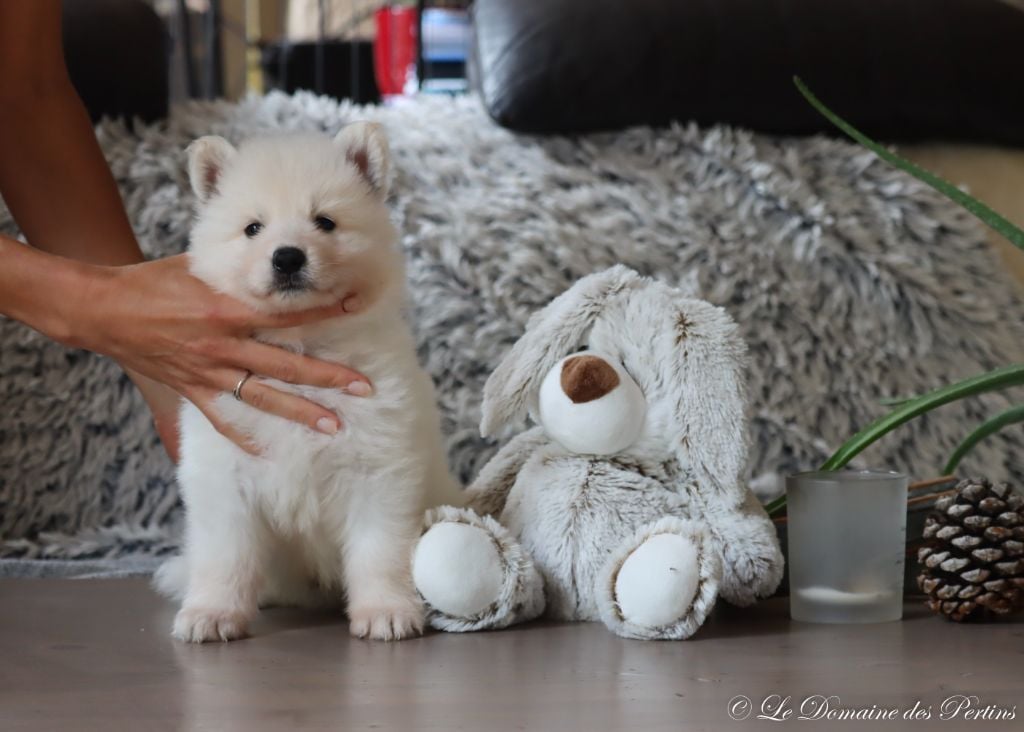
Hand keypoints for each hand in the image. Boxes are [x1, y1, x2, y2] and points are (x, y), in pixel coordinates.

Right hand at [57, 254, 370, 457]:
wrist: (102, 310)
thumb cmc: (150, 282)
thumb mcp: (197, 266)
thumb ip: (235, 269)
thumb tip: (268, 257)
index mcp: (227, 310)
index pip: (286, 314)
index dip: (322, 311)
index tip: (354, 308)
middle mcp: (223, 345)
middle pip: (286, 366)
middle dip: (328, 377)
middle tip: (364, 387)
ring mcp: (208, 371)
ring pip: (264, 397)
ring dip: (301, 413)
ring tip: (334, 426)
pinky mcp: (192, 389)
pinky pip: (222, 420)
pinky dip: (244, 438)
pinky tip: (268, 453)